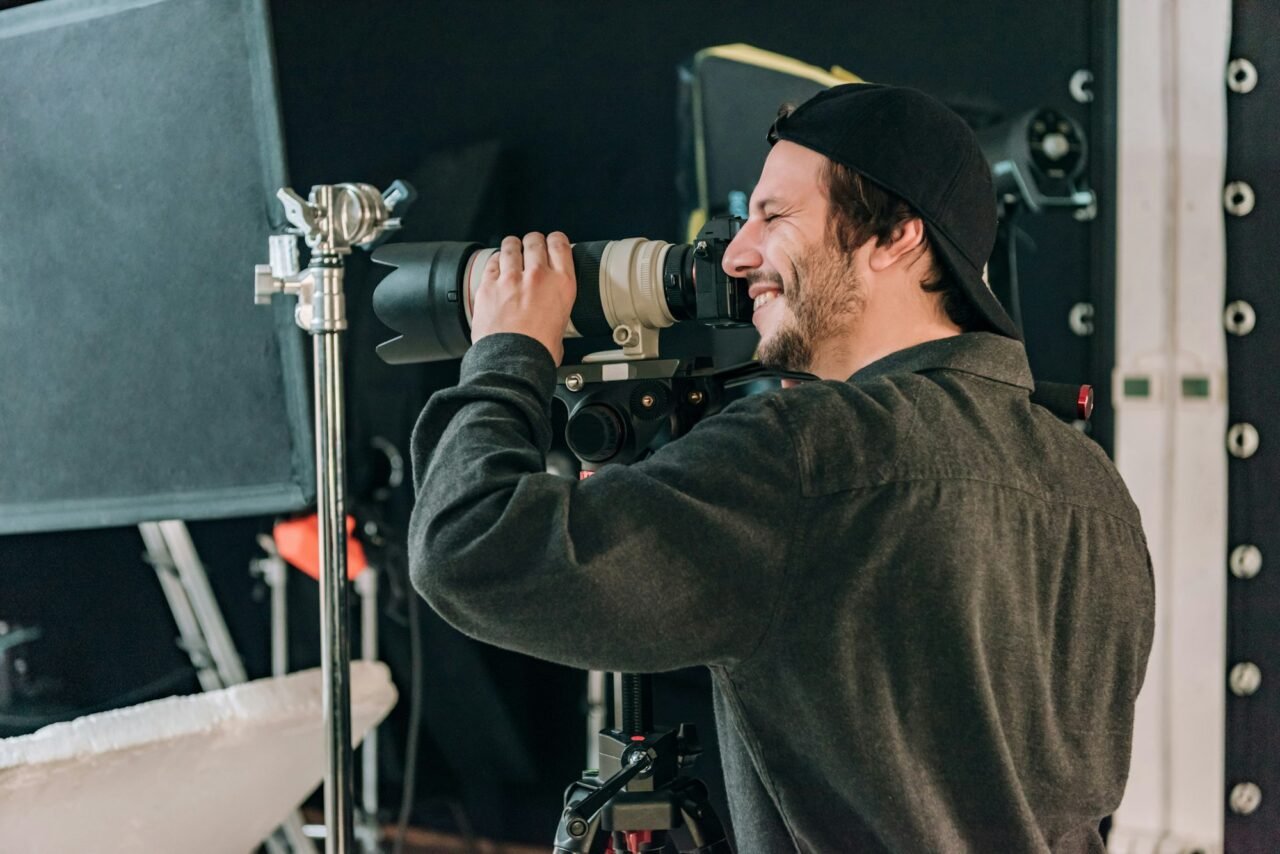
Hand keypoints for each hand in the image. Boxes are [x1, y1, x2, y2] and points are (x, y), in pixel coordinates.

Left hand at [470, 231, 575, 364]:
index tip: (553, 242)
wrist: (512, 360)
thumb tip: (552, 319)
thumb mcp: (562, 327)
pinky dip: (495, 261)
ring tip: (512, 249)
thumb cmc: (538, 351)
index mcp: (562, 284)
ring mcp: (511, 278)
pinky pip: (492, 262)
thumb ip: (557, 312)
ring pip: (511, 246)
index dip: (556, 240)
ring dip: (512, 247)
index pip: (560, 245)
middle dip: (533, 242)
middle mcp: (538, 276)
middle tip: (531, 247)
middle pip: (535, 241)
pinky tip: (497, 265)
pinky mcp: (489, 285)